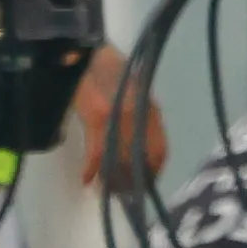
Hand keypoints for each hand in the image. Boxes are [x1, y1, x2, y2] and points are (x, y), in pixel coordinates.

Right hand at [73, 43, 164, 191]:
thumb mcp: (131, 95)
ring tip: (106, 191)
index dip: (153, 171)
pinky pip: (97, 151)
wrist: (86, 52)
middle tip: (123, 195)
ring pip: (119, 158)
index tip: (146, 185)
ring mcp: (118, 116)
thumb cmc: (107, 71)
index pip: (159, 149)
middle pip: (141, 158)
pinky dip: (92, 168)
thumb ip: (138, 117)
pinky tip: (87, 180)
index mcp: (149, 110)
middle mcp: (139, 114)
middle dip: (133, 181)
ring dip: (112, 178)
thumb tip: (137, 148)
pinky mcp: (96, 116)